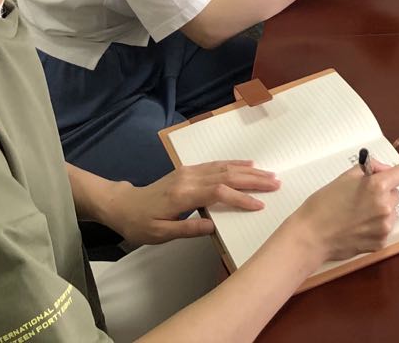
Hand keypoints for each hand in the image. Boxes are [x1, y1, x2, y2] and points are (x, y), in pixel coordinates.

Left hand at [103, 161, 281, 245]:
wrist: (122, 205)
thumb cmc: (140, 224)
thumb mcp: (159, 234)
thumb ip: (186, 230)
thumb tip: (213, 227)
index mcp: (182, 195)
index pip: (218, 193)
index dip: (240, 198)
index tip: (259, 205)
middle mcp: (188, 178)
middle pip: (226, 175)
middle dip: (253, 179)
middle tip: (275, 183)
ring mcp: (189, 171)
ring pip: (224, 167)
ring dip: (248, 170)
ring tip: (269, 174)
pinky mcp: (189, 170)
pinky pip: (216, 164)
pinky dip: (234, 163)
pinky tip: (247, 164)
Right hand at [290, 160, 398, 262]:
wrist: (311, 236)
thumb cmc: (323, 204)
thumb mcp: (345, 177)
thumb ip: (369, 169)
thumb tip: (383, 170)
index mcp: (377, 186)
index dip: (395, 173)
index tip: (387, 177)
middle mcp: (385, 206)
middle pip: (396, 193)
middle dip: (384, 193)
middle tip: (362, 198)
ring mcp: (384, 227)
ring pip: (391, 212)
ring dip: (381, 211)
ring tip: (358, 215)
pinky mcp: (380, 243)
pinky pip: (384, 229)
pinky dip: (375, 228)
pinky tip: (357, 228)